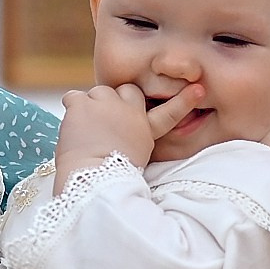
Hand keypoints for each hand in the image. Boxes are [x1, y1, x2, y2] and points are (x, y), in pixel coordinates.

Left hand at [53, 83, 203, 191]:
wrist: (94, 178)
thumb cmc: (112, 177)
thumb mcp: (136, 158)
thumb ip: (133, 141)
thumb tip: (123, 137)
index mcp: (145, 129)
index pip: (169, 114)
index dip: (184, 102)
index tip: (198, 90)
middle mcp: (128, 110)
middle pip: (125, 91)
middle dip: (116, 102)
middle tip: (105, 124)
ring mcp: (104, 102)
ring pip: (96, 93)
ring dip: (91, 108)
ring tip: (86, 132)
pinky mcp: (81, 103)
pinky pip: (73, 97)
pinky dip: (71, 108)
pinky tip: (72, 127)